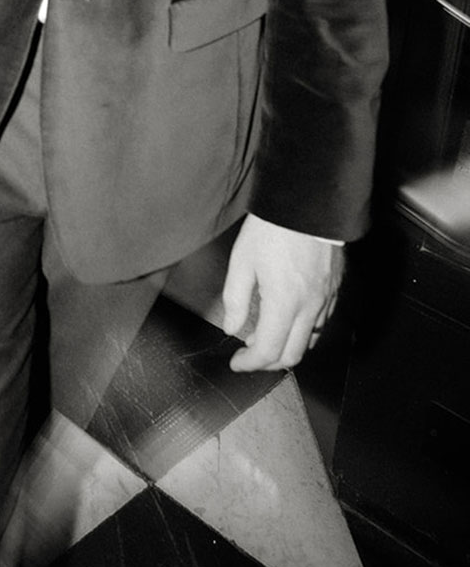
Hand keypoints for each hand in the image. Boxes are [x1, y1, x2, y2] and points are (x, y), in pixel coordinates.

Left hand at [221, 213, 342, 371]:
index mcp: (284, 302)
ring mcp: (326, 299)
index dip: (249, 364)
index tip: (236, 362)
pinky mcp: (334, 289)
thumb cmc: (272, 228)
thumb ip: (236, 299)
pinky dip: (303, 331)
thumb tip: (232, 327)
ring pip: (310, 341)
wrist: (307, 203)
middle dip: (268, 363)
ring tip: (266, 335)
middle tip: (249, 354)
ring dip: (287, 347)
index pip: (268, 351)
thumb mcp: (242, 260)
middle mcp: (309, 306)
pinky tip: (288, 319)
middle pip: (292, 355)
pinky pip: (322, 323)